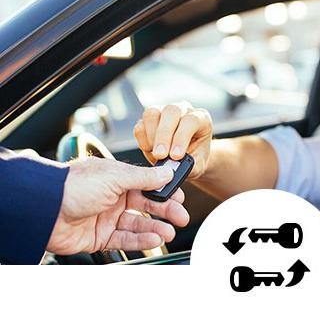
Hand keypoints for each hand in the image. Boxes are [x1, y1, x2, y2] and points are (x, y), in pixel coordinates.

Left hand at [47, 157, 189, 254]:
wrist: (44, 210)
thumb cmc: (74, 186)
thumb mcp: (114, 176)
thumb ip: (144, 178)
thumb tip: (166, 173)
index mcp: (117, 178)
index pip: (147, 184)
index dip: (164, 190)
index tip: (180, 196)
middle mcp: (113, 197)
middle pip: (146, 205)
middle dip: (165, 211)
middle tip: (181, 217)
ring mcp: (107, 217)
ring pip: (138, 224)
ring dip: (155, 228)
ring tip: (169, 232)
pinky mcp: (100, 236)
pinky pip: (125, 239)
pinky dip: (141, 240)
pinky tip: (154, 239)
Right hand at [133, 102, 212, 179]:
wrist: (188, 157)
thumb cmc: (196, 158)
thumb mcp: (199, 164)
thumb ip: (190, 165)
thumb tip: (174, 167)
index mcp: (201, 118)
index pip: (191, 120)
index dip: (181, 137)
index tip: (176, 156)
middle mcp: (183, 110)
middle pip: (171, 111)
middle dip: (163, 135)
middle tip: (160, 156)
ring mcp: (164, 112)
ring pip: (152, 113)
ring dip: (151, 136)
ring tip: (156, 154)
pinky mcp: (149, 120)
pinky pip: (140, 125)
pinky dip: (142, 140)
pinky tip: (150, 150)